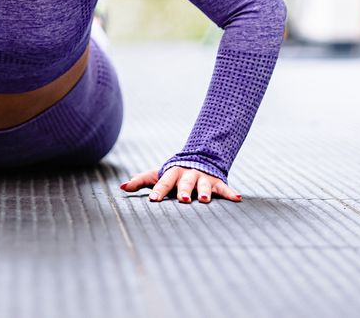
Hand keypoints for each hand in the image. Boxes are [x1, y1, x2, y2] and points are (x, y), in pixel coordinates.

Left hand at [119, 166, 240, 203]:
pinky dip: (231, 193)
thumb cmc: (174, 174)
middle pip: (185, 183)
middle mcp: (188, 175)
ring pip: (204, 186)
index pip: (164, 182)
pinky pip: (225, 189)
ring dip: (205, 192)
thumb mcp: (158, 175)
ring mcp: (203, 178)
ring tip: (204, 200)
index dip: (159, 190)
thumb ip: (141, 181)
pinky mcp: (217, 182)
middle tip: (183, 200)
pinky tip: (238, 198)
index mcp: (173, 173)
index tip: (154, 200)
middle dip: (184, 191)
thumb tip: (121, 187)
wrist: (198, 159)